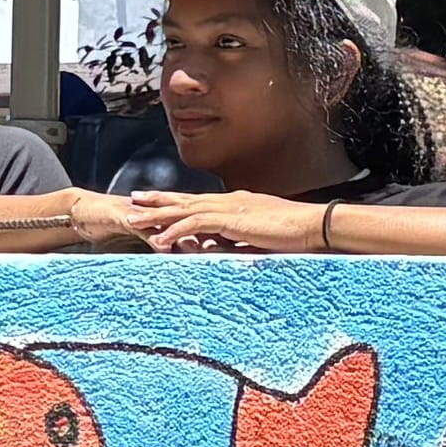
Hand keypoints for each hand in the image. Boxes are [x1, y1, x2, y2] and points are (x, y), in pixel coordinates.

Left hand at [133, 190, 335, 253]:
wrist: (312, 224)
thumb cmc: (294, 232)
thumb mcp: (261, 236)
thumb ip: (241, 239)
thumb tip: (226, 248)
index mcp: (235, 203)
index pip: (199, 200)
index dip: (176, 200)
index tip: (157, 201)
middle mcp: (228, 200)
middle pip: (184, 198)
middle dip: (157, 199)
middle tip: (134, 200)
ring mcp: (228, 208)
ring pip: (183, 208)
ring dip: (157, 215)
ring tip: (133, 220)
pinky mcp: (231, 220)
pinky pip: (195, 224)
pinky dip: (175, 231)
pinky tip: (159, 240)